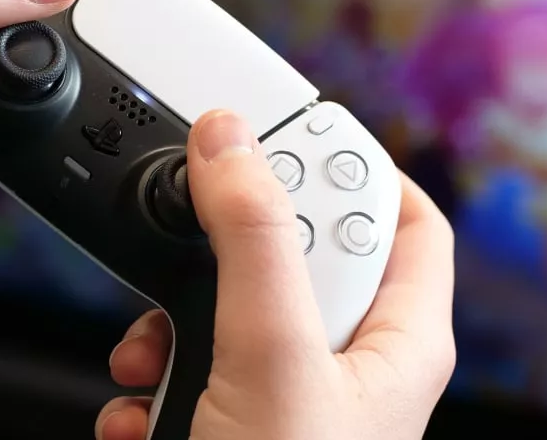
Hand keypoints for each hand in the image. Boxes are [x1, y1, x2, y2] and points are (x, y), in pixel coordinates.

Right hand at [98, 110, 455, 439]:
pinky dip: (158, 380)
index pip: (404, 216)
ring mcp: (294, 399)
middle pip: (300, 254)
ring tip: (153, 350)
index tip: (282, 136)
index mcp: (401, 339)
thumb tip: (233, 143)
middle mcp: (354, 365)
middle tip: (197, 245)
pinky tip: (142, 408)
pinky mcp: (238, 427)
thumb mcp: (273, 358)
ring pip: (235, 312)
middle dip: (230, 250)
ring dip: (177, 322)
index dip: (351, 165)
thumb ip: (254, 242)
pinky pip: (198, 370)